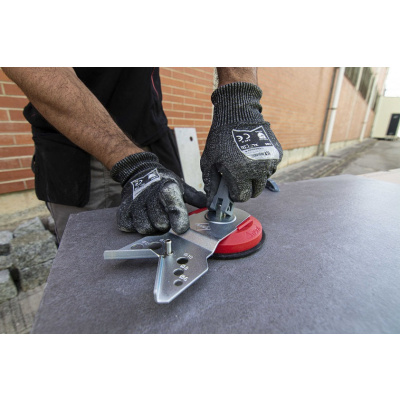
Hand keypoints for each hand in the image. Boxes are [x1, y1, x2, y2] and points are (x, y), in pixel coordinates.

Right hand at [111, 153, 205, 233]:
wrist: (139, 172)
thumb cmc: (162, 182)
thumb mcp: (181, 186)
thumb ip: (196, 198)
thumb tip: (211, 206)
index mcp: (167, 188)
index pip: (173, 206)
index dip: (179, 219)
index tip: (182, 228)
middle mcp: (150, 195)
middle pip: (160, 223)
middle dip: (165, 225)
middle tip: (165, 219)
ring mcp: (135, 203)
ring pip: (145, 228)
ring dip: (151, 227)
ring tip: (153, 218)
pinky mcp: (124, 210)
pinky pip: (130, 227)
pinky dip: (135, 226)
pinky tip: (141, 217)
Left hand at [200, 82, 282, 205]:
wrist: (238, 113)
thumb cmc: (220, 138)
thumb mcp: (209, 160)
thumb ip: (211, 183)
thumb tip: (211, 202)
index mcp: (239, 173)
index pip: (242, 197)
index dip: (235, 194)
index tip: (231, 188)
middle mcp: (257, 169)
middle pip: (255, 192)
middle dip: (246, 188)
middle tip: (237, 177)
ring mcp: (269, 162)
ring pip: (263, 181)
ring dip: (255, 178)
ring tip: (244, 163)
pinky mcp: (276, 154)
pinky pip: (270, 169)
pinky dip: (262, 167)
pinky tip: (253, 155)